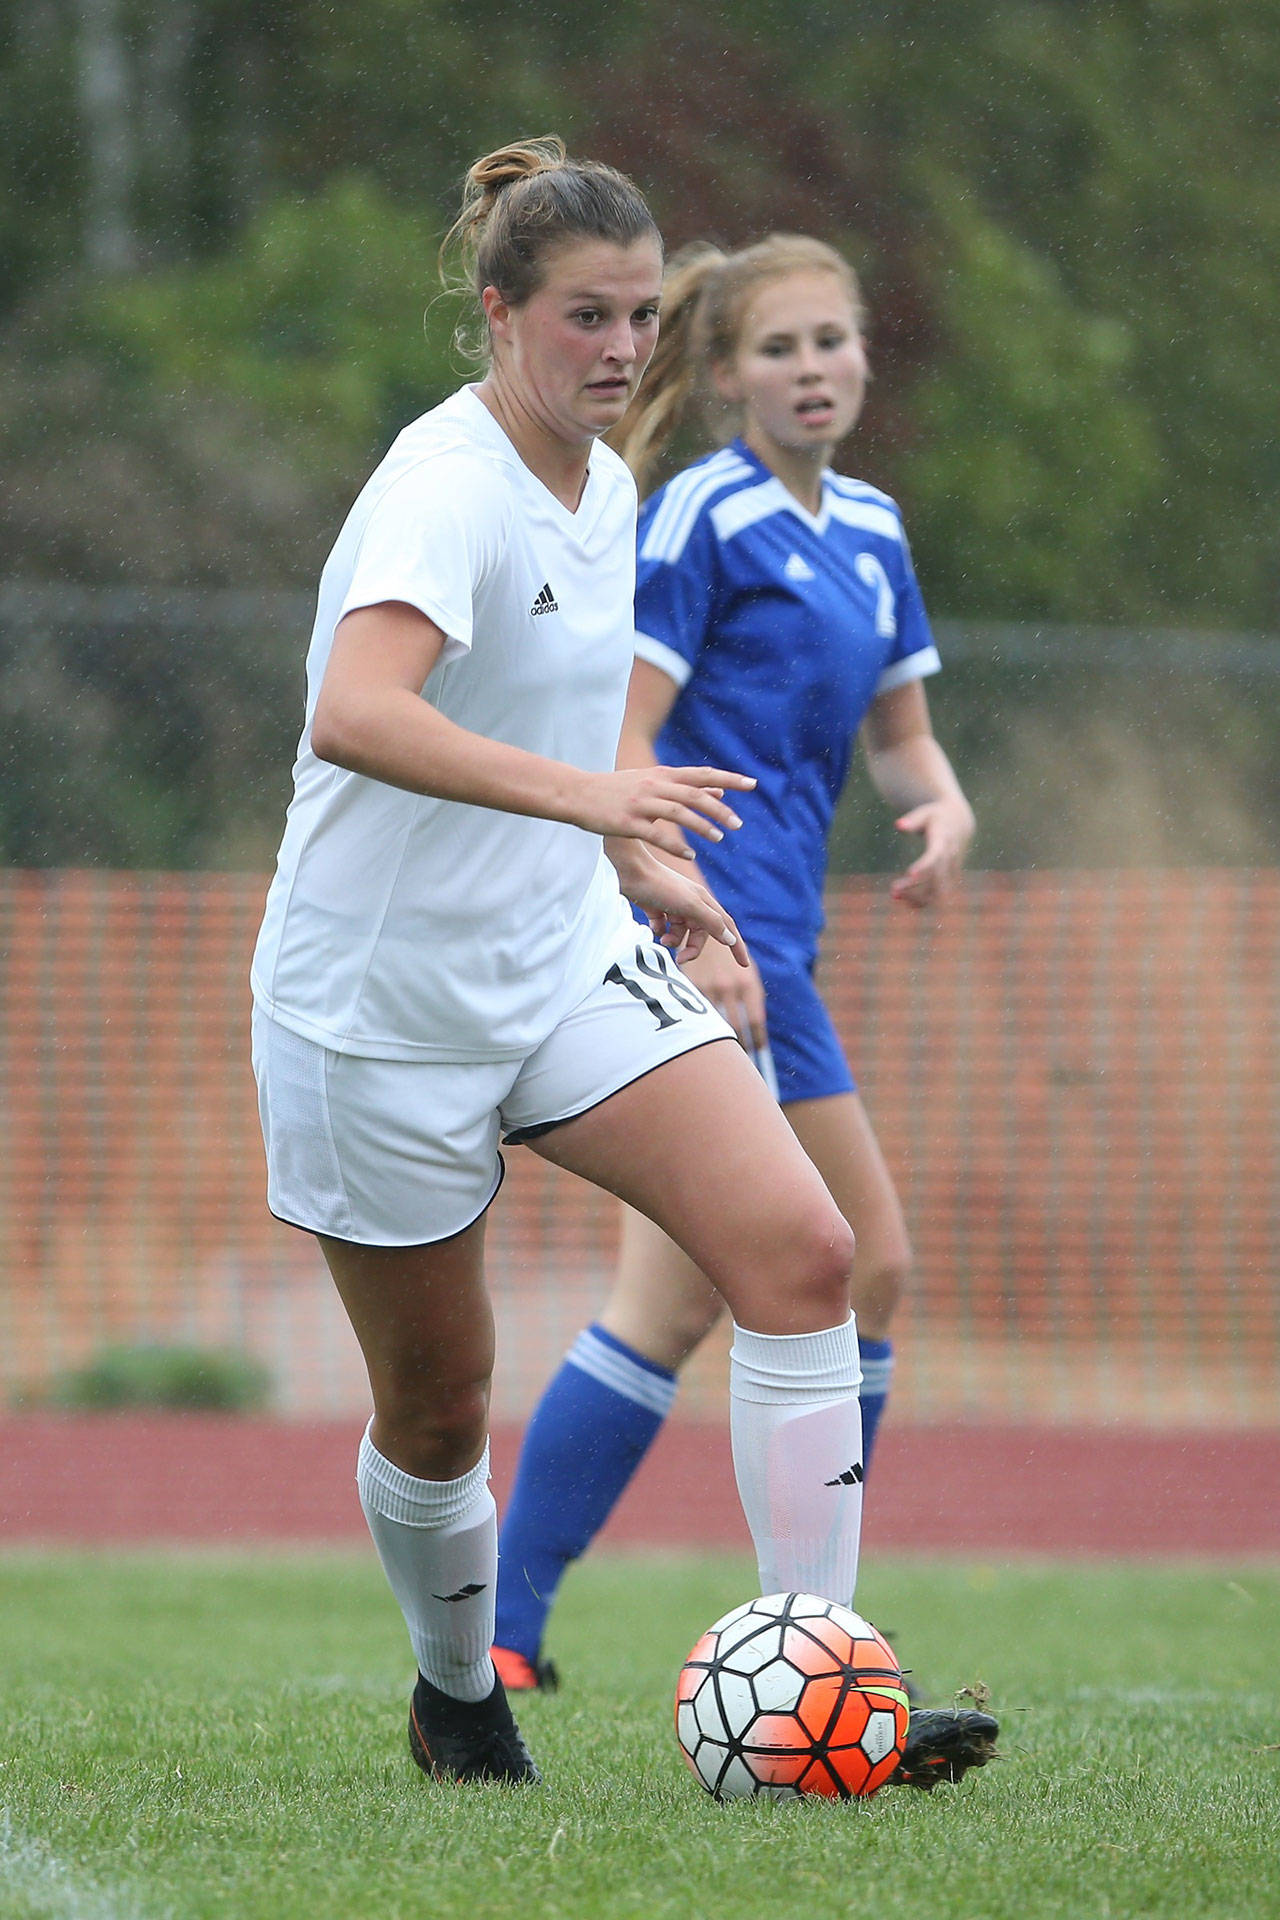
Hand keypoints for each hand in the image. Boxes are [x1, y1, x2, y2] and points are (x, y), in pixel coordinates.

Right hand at [570, 765, 754, 860]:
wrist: (576, 793)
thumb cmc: (616, 789)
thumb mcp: (651, 782)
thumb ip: (685, 785)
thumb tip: (719, 788)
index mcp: (661, 775)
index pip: (702, 774)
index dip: (728, 778)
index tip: (752, 783)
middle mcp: (654, 786)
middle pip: (694, 795)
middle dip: (719, 809)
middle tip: (739, 824)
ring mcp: (640, 803)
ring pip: (679, 813)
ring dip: (702, 826)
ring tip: (719, 838)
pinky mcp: (628, 822)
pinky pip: (657, 835)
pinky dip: (676, 846)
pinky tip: (691, 857)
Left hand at [605, 840, 749, 967]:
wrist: (628, 870)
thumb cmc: (660, 885)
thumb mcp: (689, 905)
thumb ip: (710, 922)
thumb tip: (730, 939)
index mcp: (704, 901)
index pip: (726, 926)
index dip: (736, 945)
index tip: (743, 964)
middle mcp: (691, 903)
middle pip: (700, 935)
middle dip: (691, 948)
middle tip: (680, 960)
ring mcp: (673, 906)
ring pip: (681, 933)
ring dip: (674, 940)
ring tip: (663, 939)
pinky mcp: (656, 907)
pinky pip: (663, 927)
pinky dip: (659, 931)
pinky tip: (653, 925)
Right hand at [679, 940, 767, 1046]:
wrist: (704, 930)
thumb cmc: (729, 957)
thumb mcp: (746, 972)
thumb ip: (752, 996)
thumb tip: (755, 1028)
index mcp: (748, 983)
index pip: (754, 1021)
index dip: (757, 1039)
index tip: (759, 1050)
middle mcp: (729, 986)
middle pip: (735, 1026)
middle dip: (739, 1044)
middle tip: (741, 1055)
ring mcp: (709, 986)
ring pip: (714, 1022)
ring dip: (718, 1039)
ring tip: (723, 1050)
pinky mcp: (691, 985)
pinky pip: (696, 1012)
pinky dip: (700, 1025)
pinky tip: (703, 1033)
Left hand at [890, 794, 974, 908]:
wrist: (959, 823)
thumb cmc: (936, 817)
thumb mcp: (925, 813)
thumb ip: (912, 820)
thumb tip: (899, 825)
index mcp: (944, 841)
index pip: (935, 856)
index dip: (924, 866)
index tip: (909, 874)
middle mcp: (950, 859)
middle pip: (934, 878)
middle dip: (914, 887)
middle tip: (893, 891)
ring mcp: (952, 871)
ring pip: (936, 892)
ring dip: (916, 898)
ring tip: (894, 895)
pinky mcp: (949, 879)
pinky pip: (936, 895)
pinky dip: (921, 900)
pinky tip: (903, 899)